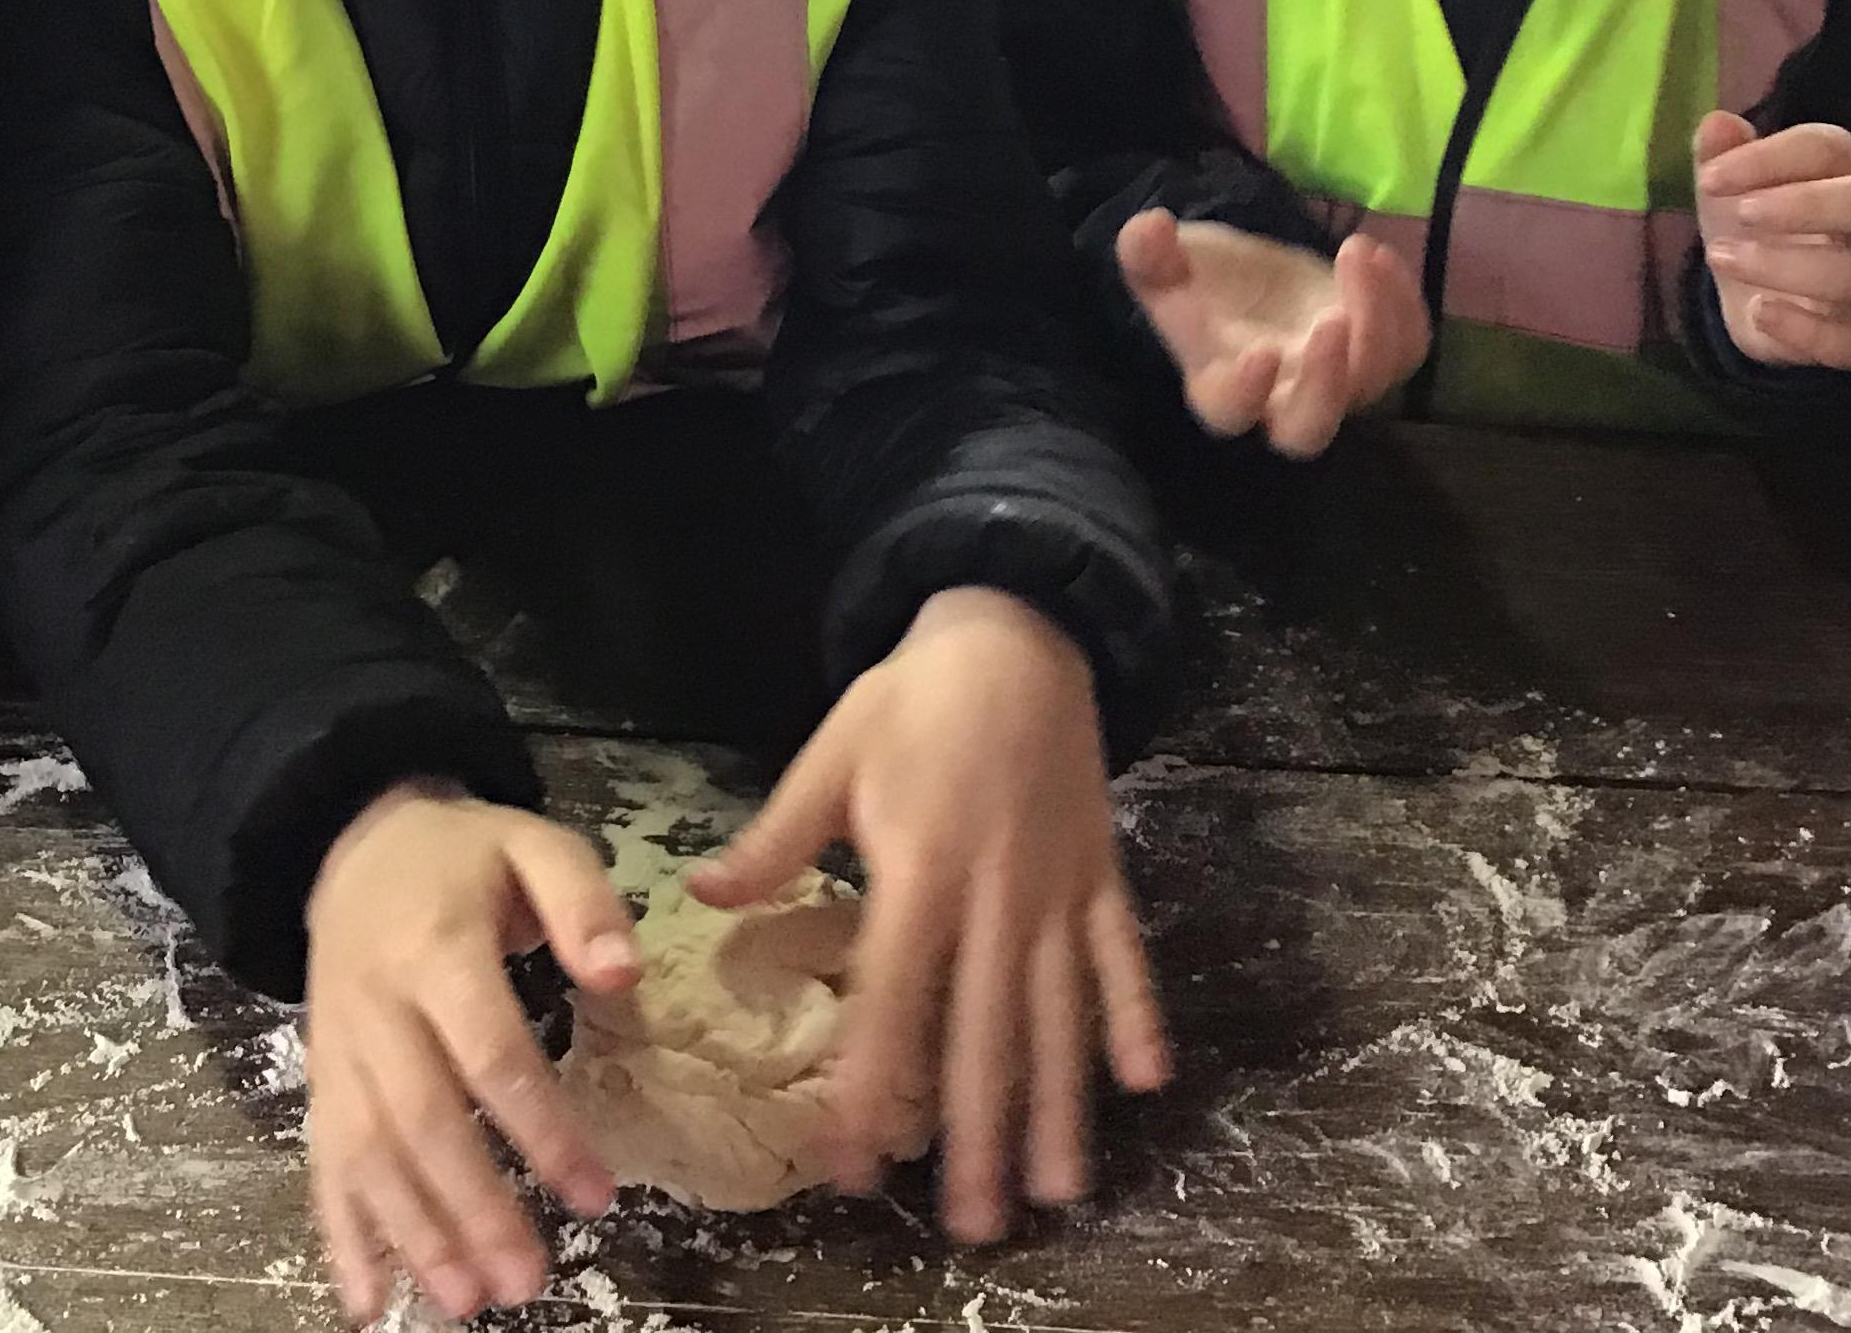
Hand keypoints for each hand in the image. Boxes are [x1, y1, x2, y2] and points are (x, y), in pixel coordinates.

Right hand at [304, 786, 642, 1323]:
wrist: (359, 847)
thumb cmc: (465, 856)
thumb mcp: (536, 844)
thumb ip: (583, 902)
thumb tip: (624, 974)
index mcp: (437, 948)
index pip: (491, 1054)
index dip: (542, 1130)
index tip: (595, 1194)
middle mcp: (378, 1009)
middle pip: (423, 1122)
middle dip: (474, 1210)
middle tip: (528, 1281)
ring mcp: (340, 1051)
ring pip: (369, 1155)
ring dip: (415, 1236)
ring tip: (467, 1303)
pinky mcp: (320, 1080)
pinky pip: (323, 1164)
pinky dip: (343, 1236)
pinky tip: (368, 1301)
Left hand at [689, 588, 1170, 1242]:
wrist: (1016, 628)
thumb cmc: (914, 698)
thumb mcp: (832, 753)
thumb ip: (776, 838)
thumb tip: (703, 895)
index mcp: (923, 868)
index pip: (896, 999)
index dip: (875, 1086)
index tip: (857, 1164)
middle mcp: (999, 893)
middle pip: (987, 1031)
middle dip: (980, 1132)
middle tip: (974, 1222)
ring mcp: (1059, 887)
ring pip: (1061, 1012)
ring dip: (1061, 1102)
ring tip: (1061, 1186)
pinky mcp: (1101, 871)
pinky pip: (1123, 953)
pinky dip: (1137, 1013)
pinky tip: (1147, 1081)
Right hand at [1116, 209, 1428, 455]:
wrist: (1250, 279)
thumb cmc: (1202, 281)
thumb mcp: (1165, 262)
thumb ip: (1149, 254)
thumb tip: (1148, 229)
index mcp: (1219, 384)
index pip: (1231, 413)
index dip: (1247, 392)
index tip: (1259, 350)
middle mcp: (1281, 397)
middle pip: (1309, 431)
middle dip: (1327, 382)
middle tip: (1332, 320)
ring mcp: (1335, 382)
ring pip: (1373, 381)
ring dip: (1376, 319)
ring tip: (1354, 253)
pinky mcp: (1375, 355)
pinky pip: (1407, 350)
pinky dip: (1403, 304)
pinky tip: (1374, 254)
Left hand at [1693, 112, 1850, 370]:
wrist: (1759, 302)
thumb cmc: (1757, 227)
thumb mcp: (1732, 187)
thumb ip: (1722, 153)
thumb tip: (1717, 122)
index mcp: (1849, 172)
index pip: (1829, 149)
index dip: (1770, 158)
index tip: (1710, 178)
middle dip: (1806, 203)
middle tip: (1741, 213)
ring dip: (1782, 265)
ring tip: (1721, 257)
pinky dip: (1803, 330)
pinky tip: (1758, 312)